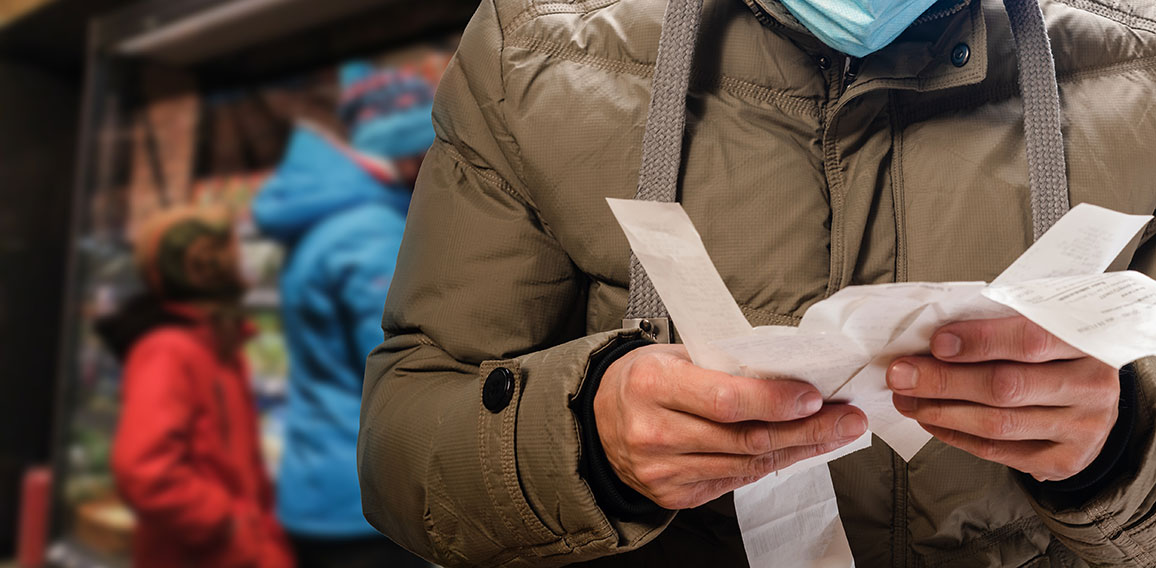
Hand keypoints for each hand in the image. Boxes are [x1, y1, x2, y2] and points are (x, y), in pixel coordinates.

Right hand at [594, 343, 867, 509]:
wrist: (600, 419)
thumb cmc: (647, 378)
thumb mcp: (675, 355)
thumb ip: (725, 366)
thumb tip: (793, 374)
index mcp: (652, 384)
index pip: (726, 399)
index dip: (776, 400)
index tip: (815, 396)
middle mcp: (653, 432)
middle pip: (745, 438)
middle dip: (806, 430)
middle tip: (847, 420)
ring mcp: (661, 470)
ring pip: (746, 464)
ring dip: (797, 449)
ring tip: (833, 434)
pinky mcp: (672, 495)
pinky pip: (733, 481)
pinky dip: (768, 465)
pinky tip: (794, 450)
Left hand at [887, 316, 1119, 480]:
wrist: (1095, 401)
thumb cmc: (1057, 353)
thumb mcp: (1044, 326)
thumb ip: (999, 325)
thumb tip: (933, 335)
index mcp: (1089, 342)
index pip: (1031, 339)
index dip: (980, 341)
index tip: (935, 342)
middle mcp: (1091, 388)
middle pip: (1006, 386)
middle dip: (943, 380)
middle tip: (900, 375)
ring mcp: (1082, 429)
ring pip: (997, 423)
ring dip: (941, 410)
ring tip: (906, 399)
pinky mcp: (1064, 461)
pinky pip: (997, 451)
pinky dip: (955, 434)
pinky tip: (929, 419)